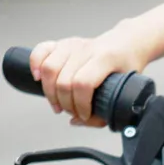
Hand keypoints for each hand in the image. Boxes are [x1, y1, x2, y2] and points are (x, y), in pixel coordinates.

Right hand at [29, 22, 150, 127]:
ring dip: (50, 92)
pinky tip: (38, 79)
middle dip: (66, 104)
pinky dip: (35, 65)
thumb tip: (77, 121)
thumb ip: (106, 111)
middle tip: (72, 112)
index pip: (83, 84)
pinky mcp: (62, 43)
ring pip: (49, 68)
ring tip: (58, 105)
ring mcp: (72, 44)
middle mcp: (86, 49)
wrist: (126, 44)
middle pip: (64, 80)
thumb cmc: (127, 69)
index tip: (85, 115)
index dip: (80, 104)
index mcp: (105, 59)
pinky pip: (41, 51)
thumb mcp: (126, 91)